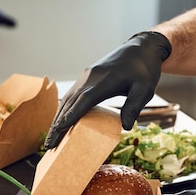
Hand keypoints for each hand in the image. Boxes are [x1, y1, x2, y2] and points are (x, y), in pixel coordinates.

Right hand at [44, 31, 170, 148]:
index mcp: (104, 80)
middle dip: (58, 124)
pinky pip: (71, 96)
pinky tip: (60, 123)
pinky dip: (64, 110)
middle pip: (70, 103)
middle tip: (49, 146)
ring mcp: (86, 77)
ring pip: (67, 99)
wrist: (140, 49)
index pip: (83, 100)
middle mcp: (90, 77)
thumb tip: (126, 127)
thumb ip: (134, 106)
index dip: (71, 115)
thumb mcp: (145, 89)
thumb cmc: (144, 70)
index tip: (59, 130)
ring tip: (51, 139)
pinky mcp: (86, 78)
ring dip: (57, 119)